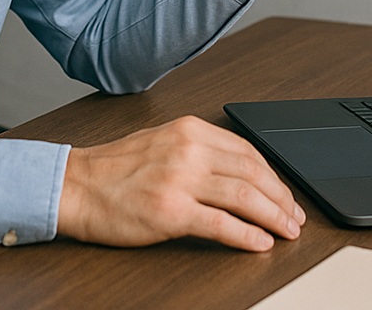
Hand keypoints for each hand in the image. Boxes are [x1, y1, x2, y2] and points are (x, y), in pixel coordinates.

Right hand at [56, 116, 304, 250]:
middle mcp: (189, 149)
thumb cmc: (116, 169)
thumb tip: (241, 171)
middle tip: (295, 217)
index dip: (274, 175)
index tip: (285, 193)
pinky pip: (220, 224)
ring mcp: (180, 179)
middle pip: (252, 173)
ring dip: (273, 216)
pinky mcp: (171, 211)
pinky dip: (246, 235)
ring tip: (286, 232)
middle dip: (281, 198)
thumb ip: (200, 149)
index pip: (247, 150)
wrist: (76, 185)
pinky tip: (260, 243)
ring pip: (244, 196)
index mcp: (190, 129)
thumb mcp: (164, 142)